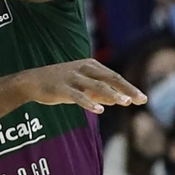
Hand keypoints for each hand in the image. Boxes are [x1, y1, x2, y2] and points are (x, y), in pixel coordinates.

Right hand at [23, 58, 145, 113]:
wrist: (31, 81)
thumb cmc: (58, 84)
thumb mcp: (81, 86)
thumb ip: (99, 92)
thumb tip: (117, 100)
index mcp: (91, 66)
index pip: (115, 77)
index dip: (130, 87)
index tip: (143, 98)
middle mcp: (84, 69)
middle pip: (111, 78)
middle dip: (127, 89)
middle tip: (142, 100)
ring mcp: (73, 78)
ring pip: (97, 86)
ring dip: (113, 94)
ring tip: (125, 103)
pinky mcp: (62, 88)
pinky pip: (78, 96)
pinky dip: (90, 102)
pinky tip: (100, 109)